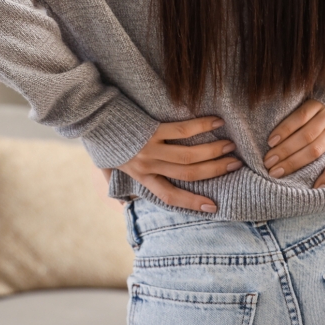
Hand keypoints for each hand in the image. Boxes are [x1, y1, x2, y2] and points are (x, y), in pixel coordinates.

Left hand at [110, 116, 240, 212]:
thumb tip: (124, 202)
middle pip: (188, 174)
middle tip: (235, 165)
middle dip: (214, 171)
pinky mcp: (152, 129)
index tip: (213, 207)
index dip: (192, 203)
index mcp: (140, 177)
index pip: (170, 197)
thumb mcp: (107, 168)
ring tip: (230, 147)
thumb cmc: (100, 142)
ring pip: (188, 156)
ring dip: (213, 152)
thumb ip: (118, 184)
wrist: (89, 117)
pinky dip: (202, 127)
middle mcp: (148, 166)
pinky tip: (216, 123)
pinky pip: (182, 131)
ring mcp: (151, 148)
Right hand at [263, 99, 324, 188]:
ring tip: (269, 160)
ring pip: (306, 135)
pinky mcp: (316, 102)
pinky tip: (272, 140)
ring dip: (285, 149)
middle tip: (273, 173)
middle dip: (293, 163)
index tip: (317, 190)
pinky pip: (300, 117)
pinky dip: (285, 129)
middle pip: (315, 150)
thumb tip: (317, 182)